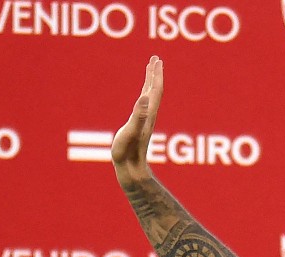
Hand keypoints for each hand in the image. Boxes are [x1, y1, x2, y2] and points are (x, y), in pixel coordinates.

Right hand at [111, 55, 163, 184]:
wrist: (130, 169)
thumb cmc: (127, 152)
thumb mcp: (130, 131)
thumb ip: (138, 114)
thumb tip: (145, 98)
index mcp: (148, 114)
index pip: (155, 90)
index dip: (156, 75)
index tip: (156, 60)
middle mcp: (148, 115)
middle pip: (154, 90)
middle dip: (155, 74)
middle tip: (156, 59)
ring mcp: (144, 120)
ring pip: (149, 97)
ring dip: (150, 83)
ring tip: (150, 71)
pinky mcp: (137, 125)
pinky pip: (143, 105)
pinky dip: (144, 95)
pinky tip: (142, 95)